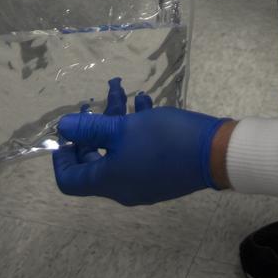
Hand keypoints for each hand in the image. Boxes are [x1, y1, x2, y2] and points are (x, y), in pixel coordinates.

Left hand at [52, 78, 230, 205]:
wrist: (214, 153)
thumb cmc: (163, 140)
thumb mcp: (123, 128)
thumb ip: (91, 128)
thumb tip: (62, 127)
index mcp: (109, 181)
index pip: (70, 180)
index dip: (62, 156)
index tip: (67, 131)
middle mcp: (122, 187)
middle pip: (94, 161)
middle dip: (92, 129)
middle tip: (93, 105)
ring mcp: (143, 181)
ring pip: (118, 150)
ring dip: (117, 120)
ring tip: (123, 91)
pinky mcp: (161, 171)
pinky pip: (138, 151)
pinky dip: (136, 128)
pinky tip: (146, 102)